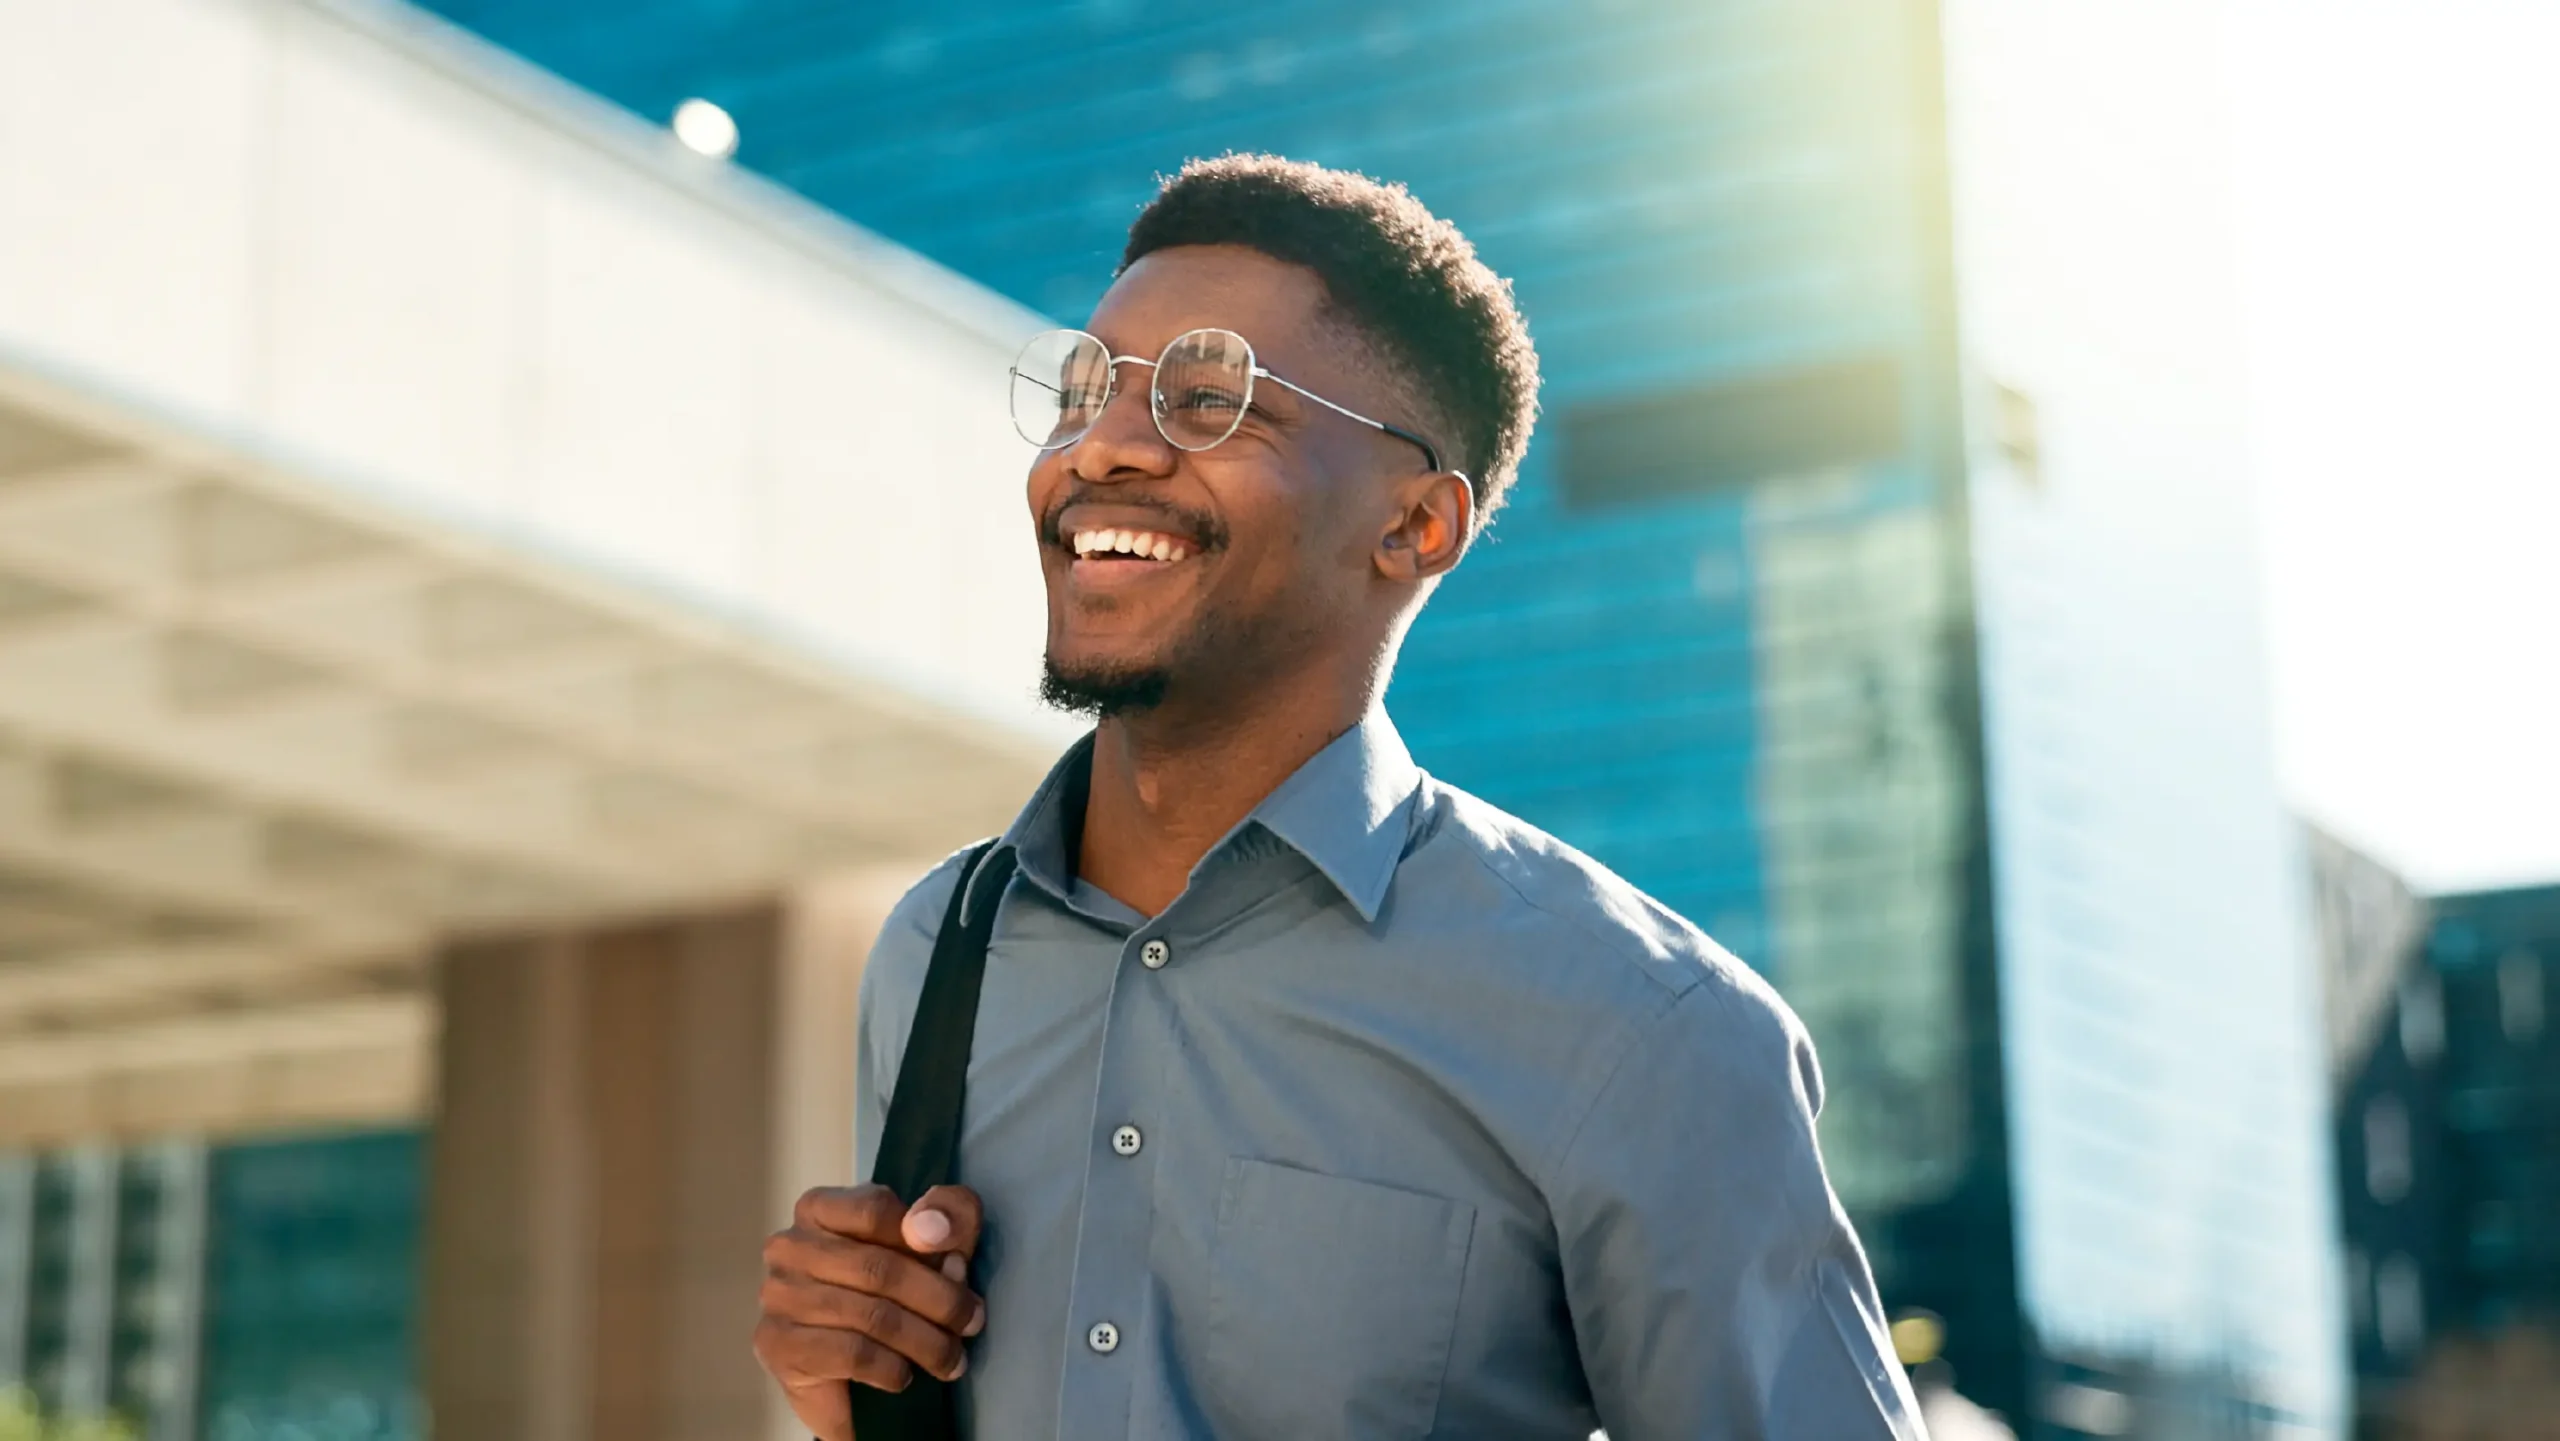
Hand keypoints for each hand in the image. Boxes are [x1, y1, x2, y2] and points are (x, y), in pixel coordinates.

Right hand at [755, 1183, 986, 1440]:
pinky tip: (903, 1376)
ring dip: (925, 1342)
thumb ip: (949, 1215)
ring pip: (870, 1315)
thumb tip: (930, 1230)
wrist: (849, 1381)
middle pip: (878, 1267)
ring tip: (951, 1359)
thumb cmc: (895, 1295)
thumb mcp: (937, 1242)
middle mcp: (789, 1246)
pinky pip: (851, 1354)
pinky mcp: (779, 1346)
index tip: (961, 1268)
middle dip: (939, 1300)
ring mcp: (779, 1296)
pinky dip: (890, 1368)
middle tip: (971, 1323)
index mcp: (821, 1208)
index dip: (928, 1240)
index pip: (876, 1209)